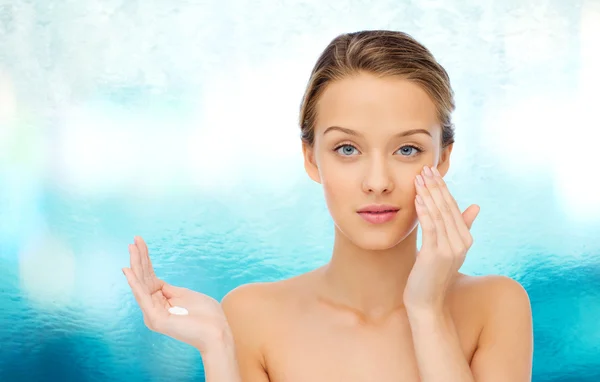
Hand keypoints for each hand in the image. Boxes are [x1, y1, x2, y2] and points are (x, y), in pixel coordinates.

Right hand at [122, 236, 230, 354]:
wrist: (217, 331)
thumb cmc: (206, 315)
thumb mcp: (186, 295)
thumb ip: (169, 290)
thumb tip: (158, 283)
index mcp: (161, 301)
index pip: (149, 277)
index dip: (145, 259)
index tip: (140, 242)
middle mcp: (153, 308)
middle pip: (143, 278)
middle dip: (139, 258)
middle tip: (134, 240)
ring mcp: (153, 314)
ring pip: (141, 284)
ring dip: (136, 265)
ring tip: (131, 247)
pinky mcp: (156, 319)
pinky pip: (143, 297)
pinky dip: (135, 283)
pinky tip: (129, 270)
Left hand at [404, 166, 479, 312]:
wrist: (426, 303)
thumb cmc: (432, 275)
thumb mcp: (447, 249)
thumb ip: (459, 227)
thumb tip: (475, 206)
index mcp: (465, 239)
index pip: (454, 208)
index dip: (443, 189)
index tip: (432, 172)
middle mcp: (461, 243)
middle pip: (447, 208)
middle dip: (436, 187)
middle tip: (425, 169)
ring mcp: (450, 249)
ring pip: (439, 215)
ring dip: (428, 195)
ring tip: (419, 179)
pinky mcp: (436, 255)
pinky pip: (431, 228)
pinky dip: (425, 212)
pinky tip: (418, 199)